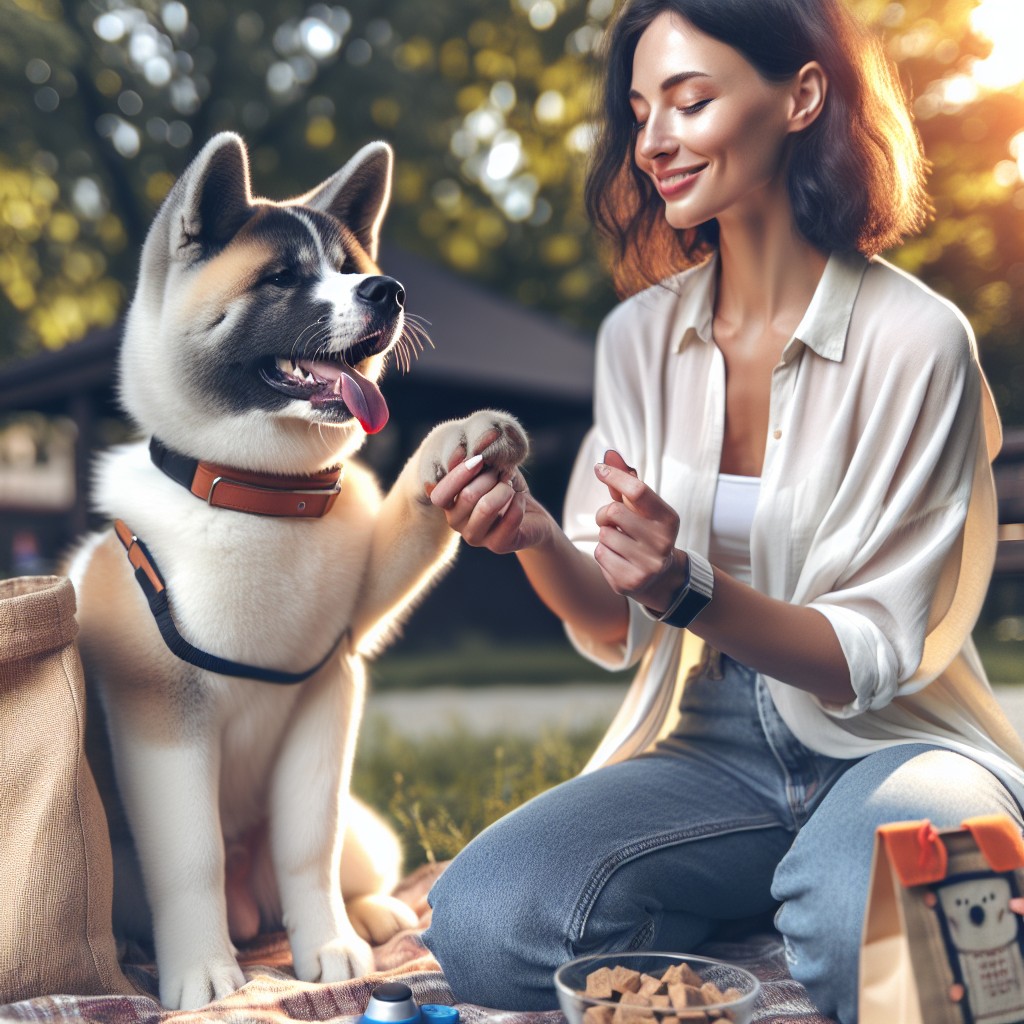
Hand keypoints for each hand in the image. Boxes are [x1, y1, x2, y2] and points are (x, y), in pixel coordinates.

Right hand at [427, 455, 553, 554]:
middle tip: (502, 474)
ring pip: (487, 507)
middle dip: (490, 477)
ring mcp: (475, 537)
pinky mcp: (498, 546)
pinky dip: (519, 502)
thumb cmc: (505, 487)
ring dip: (505, 490)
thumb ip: (477, 460)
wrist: (531, 515)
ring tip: (510, 487)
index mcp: (448, 503)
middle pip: (467, 496)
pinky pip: (510, 518)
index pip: (439, 494)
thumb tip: (468, 450)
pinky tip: (521, 501)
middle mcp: (456, 523)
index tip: (480, 459)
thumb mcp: (491, 469)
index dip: (460, 473)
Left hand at [594, 450, 686, 611]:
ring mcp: (646, 565)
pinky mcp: (629, 582)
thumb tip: (609, 455)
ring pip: (603, 535)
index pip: (638, 490)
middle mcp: (661, 542)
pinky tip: (619, 558)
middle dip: (605, 514)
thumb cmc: (646, 532)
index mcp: (668, 519)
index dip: (614, 475)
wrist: (660, 578)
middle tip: (611, 520)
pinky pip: (600, 555)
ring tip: (620, 542)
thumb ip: (626, 483)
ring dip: (605, 536)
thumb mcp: (643, 509)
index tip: (599, 469)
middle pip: (613, 512)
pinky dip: (603, 553)